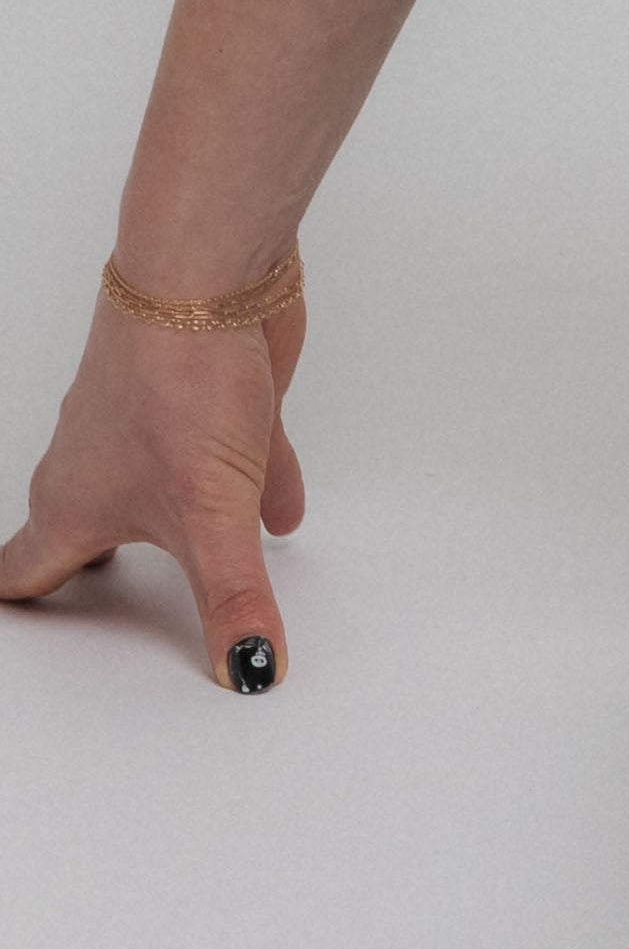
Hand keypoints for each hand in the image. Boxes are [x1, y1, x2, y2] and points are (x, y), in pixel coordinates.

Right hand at [1, 288, 309, 688]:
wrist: (210, 275)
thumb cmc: (176, 385)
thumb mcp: (212, 520)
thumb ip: (232, 601)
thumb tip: (249, 672)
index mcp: (73, 505)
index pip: (26, 570)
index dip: (19, 600)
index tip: (18, 622)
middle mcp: (98, 465)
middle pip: (76, 532)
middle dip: (79, 572)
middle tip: (81, 605)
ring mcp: (151, 428)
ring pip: (151, 492)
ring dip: (165, 530)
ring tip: (171, 568)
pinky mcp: (207, 399)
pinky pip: (224, 458)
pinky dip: (248, 487)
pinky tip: (283, 510)